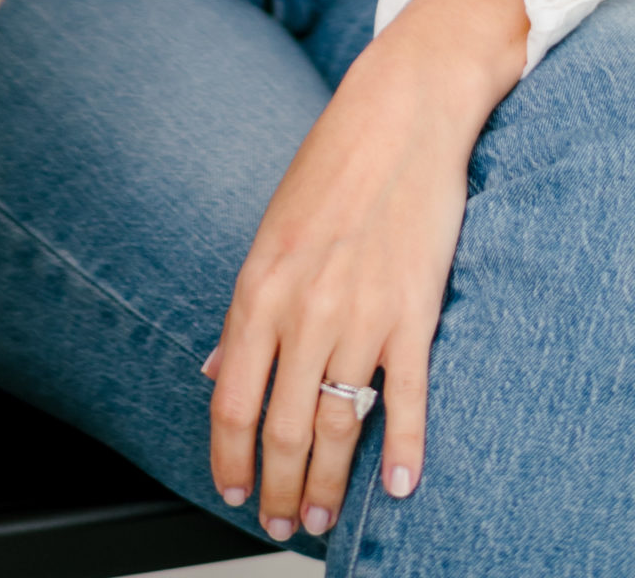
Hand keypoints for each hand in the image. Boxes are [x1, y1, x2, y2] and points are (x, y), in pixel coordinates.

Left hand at [204, 0, 528, 542]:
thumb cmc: (336, 163)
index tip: (233, 490)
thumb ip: (247, 313)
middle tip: (283, 522)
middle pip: (283, 429)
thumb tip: (219, 376)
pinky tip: (403, 485)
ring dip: (330, 485)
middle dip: (280, 489)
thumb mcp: (272, 232)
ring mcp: (361, 315)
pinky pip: (408, 400)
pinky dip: (407, 451)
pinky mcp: (414, 311)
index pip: (232, 402)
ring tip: (326, 516)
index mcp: (259, 287)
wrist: (402, 112)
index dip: (229, 458)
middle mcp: (304, 309)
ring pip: (338, 427)